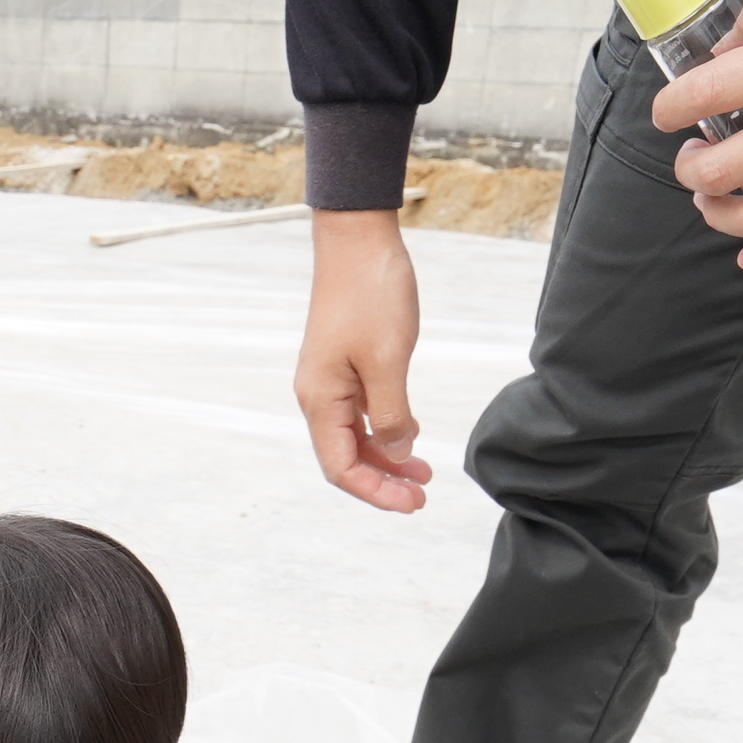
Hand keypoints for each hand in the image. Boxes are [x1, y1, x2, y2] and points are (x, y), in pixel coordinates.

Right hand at [296, 210, 432, 511]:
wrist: (358, 239)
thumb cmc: (369, 293)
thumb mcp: (388, 361)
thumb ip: (390, 414)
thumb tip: (396, 448)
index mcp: (320, 399)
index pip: (340, 468)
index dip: (375, 493)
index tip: (413, 503)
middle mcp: (318, 395)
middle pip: (346, 458)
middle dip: (383, 481)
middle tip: (423, 495)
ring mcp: (330, 380)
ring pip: (355, 437)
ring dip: (387, 457)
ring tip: (423, 472)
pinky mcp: (345, 365)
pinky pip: (361, 412)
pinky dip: (385, 429)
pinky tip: (411, 434)